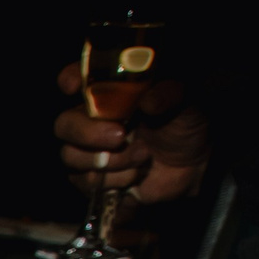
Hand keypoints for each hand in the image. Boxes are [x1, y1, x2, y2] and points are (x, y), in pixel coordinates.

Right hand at [56, 63, 209, 202]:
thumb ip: (170, 94)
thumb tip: (149, 100)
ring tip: (142, 156)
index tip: (74, 86)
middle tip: (119, 137)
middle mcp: (94, 118)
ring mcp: (90, 149)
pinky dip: (114, 180)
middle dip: (87, 133)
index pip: (81, 78)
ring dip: (110, 161)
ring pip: (71, 156)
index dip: (71, 79)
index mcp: (113, 91)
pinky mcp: (93, 176)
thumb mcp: (187, 101)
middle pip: (64, 124)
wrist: (194, 165)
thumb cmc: (187, 124)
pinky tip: (136, 174)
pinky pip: (84, 181)